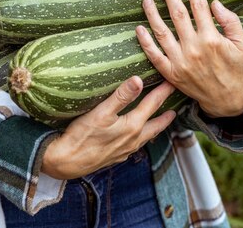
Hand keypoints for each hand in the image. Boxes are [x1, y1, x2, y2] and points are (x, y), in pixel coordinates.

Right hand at [41, 77, 175, 179]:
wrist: (67, 162)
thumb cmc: (82, 136)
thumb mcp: (101, 112)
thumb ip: (121, 96)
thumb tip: (138, 80)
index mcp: (132, 126)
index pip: (152, 104)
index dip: (163, 92)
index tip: (172, 82)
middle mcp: (133, 140)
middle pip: (156, 125)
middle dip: (166, 116)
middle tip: (176, 109)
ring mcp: (125, 150)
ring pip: (146, 137)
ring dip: (155, 128)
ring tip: (160, 122)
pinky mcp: (116, 156)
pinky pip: (135, 145)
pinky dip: (141, 137)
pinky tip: (136, 136)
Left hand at [135, 0, 242, 117]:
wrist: (226, 100)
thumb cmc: (235, 69)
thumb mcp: (242, 44)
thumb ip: (230, 21)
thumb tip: (214, 3)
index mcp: (212, 38)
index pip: (199, 6)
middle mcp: (194, 48)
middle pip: (178, 14)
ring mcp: (180, 61)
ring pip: (162, 32)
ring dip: (152, 14)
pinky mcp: (171, 73)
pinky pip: (154, 55)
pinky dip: (145, 41)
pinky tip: (139, 28)